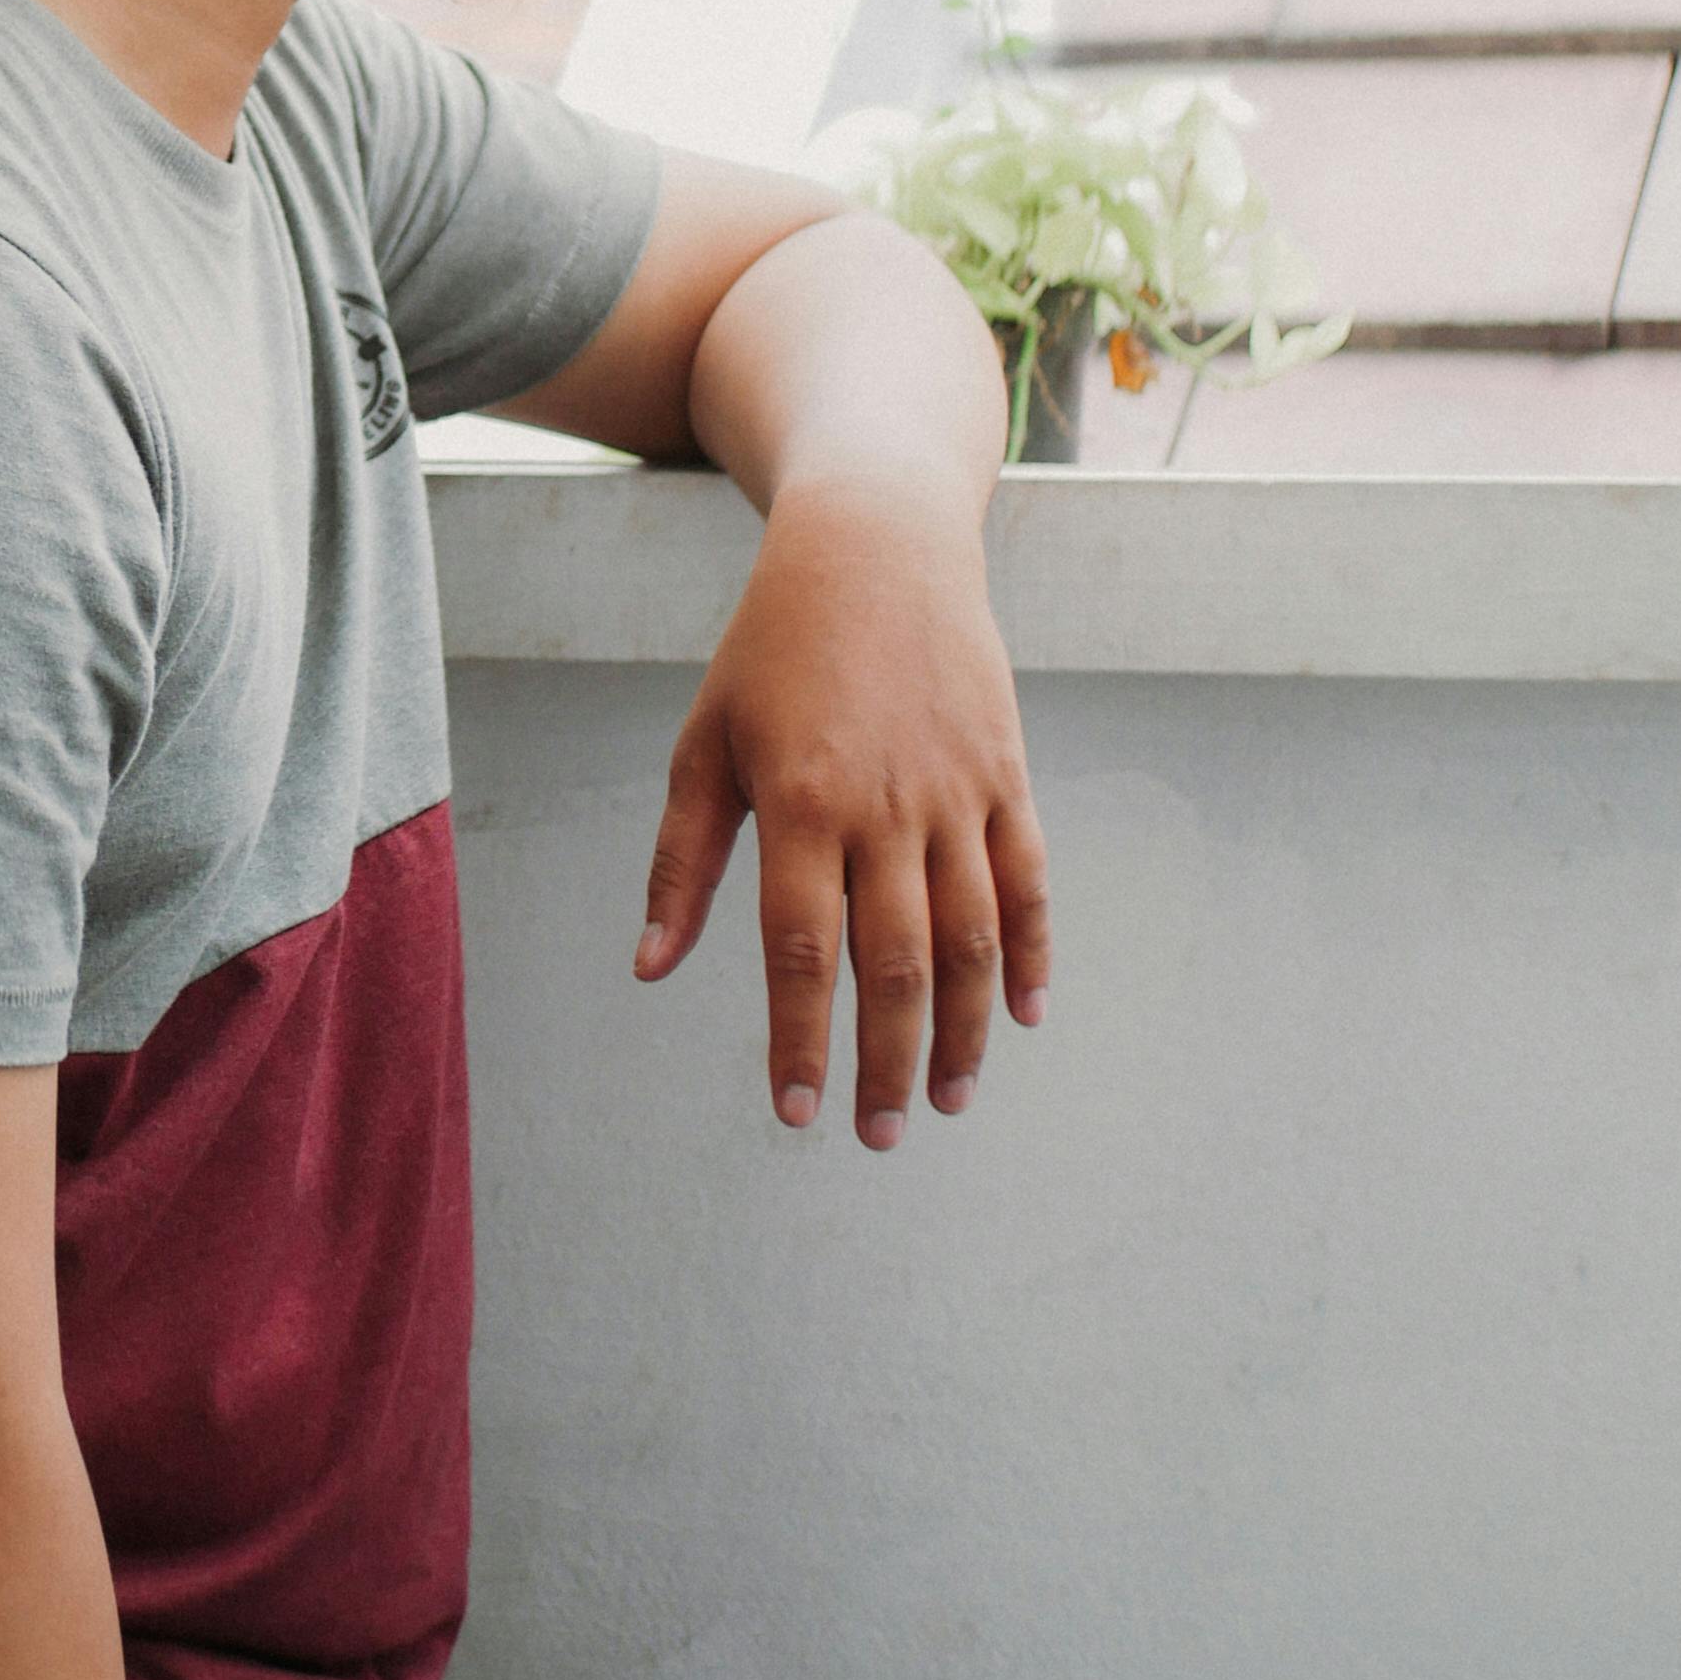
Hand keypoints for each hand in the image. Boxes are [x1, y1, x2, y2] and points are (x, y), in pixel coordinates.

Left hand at [633, 461, 1046, 1144]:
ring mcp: (955, 792)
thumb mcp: (705, 742)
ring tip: (948, 1098)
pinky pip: (1027, 881)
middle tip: (876, 1134)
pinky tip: (1022, 1016)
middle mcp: (884, 807)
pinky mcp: (1005, 773)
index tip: (795, 1113)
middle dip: (885, 1063)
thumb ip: (681, 860)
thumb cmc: (771, 647)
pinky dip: (1030, 953)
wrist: (875, 545)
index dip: (799, 1040)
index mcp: (798, 803)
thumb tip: (650, 967)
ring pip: (971, 937)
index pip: (801, 952)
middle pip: (894, 965)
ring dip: (963, 1031)